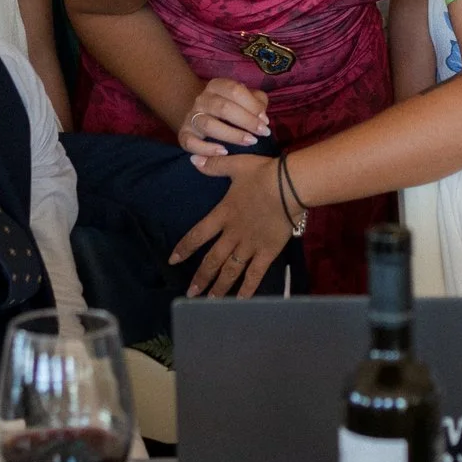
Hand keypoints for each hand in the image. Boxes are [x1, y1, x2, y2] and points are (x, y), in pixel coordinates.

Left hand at [170, 154, 293, 297]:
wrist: (289, 186)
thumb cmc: (263, 174)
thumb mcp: (235, 166)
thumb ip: (213, 166)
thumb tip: (193, 159)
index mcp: (223, 215)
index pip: (197, 235)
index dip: (184, 248)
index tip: (173, 260)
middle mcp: (232, 235)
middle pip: (212, 260)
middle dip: (200, 278)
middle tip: (190, 293)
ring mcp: (250, 246)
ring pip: (230, 271)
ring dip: (218, 287)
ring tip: (209, 301)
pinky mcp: (267, 252)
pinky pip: (255, 275)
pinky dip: (247, 290)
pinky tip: (241, 301)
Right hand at [179, 79, 268, 158]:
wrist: (202, 115)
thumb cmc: (231, 107)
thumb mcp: (246, 100)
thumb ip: (257, 103)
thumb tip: (262, 118)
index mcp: (217, 86)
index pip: (234, 90)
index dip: (252, 105)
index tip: (265, 121)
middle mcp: (202, 99)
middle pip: (223, 107)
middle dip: (246, 121)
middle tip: (263, 133)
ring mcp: (191, 116)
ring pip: (208, 125)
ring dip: (231, 135)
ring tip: (249, 142)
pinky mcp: (184, 134)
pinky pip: (190, 142)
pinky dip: (206, 149)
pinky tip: (223, 152)